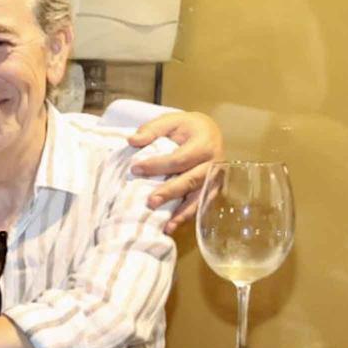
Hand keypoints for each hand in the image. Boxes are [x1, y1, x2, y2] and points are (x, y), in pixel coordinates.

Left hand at [126, 110, 222, 231]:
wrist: (208, 132)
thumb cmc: (186, 128)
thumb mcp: (169, 121)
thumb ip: (151, 130)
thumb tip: (133, 141)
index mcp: (204, 143)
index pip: (180, 158)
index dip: (157, 165)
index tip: (135, 169)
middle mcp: (214, 163)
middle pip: (192, 180)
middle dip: (170, 192)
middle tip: (150, 202)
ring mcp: (215, 178)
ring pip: (199, 197)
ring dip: (182, 212)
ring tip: (166, 225)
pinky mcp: (212, 189)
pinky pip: (201, 204)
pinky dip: (186, 216)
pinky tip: (172, 226)